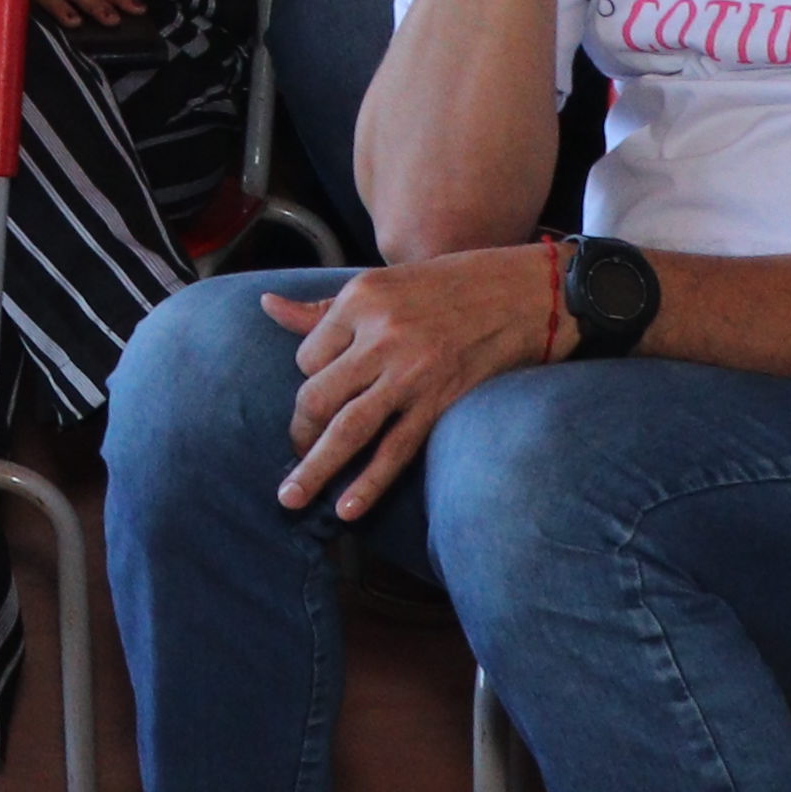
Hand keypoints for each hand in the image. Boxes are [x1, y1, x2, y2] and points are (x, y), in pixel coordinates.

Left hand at [269, 247, 570, 519]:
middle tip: (293, 454)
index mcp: (360, 299)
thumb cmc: (447, 286)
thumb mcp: (380, 284)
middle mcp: (381, 336)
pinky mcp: (440, 403)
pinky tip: (346, 508)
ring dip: (314, 468)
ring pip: (347, 430)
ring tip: (290, 497)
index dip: (310, 377)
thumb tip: (267, 308)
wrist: (523, 293)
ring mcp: (411, 373)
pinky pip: (396, 449)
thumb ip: (321, 309)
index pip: (306, 356)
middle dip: (299, 432)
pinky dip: (369, 482)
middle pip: (316, 396)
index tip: (326, 386)